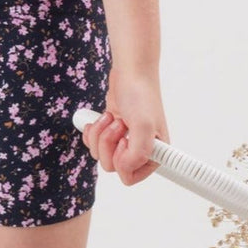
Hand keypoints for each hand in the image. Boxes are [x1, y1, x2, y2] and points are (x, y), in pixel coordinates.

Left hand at [81, 69, 169, 186]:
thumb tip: (125, 168)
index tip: (125, 140)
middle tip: (119, 124)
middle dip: (108, 143)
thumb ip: (138, 154)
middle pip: (111, 166)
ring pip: (100, 154)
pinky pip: (93, 143)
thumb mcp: (144, 126)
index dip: (122, 160)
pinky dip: (92, 131)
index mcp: (154, 155)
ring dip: (101, 134)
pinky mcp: (110, 131)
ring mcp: (124, 140)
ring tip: (112, 117)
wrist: (130, 70)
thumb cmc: (141, 94)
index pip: (131, 177)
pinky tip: (102, 118)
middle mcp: (139, 150)